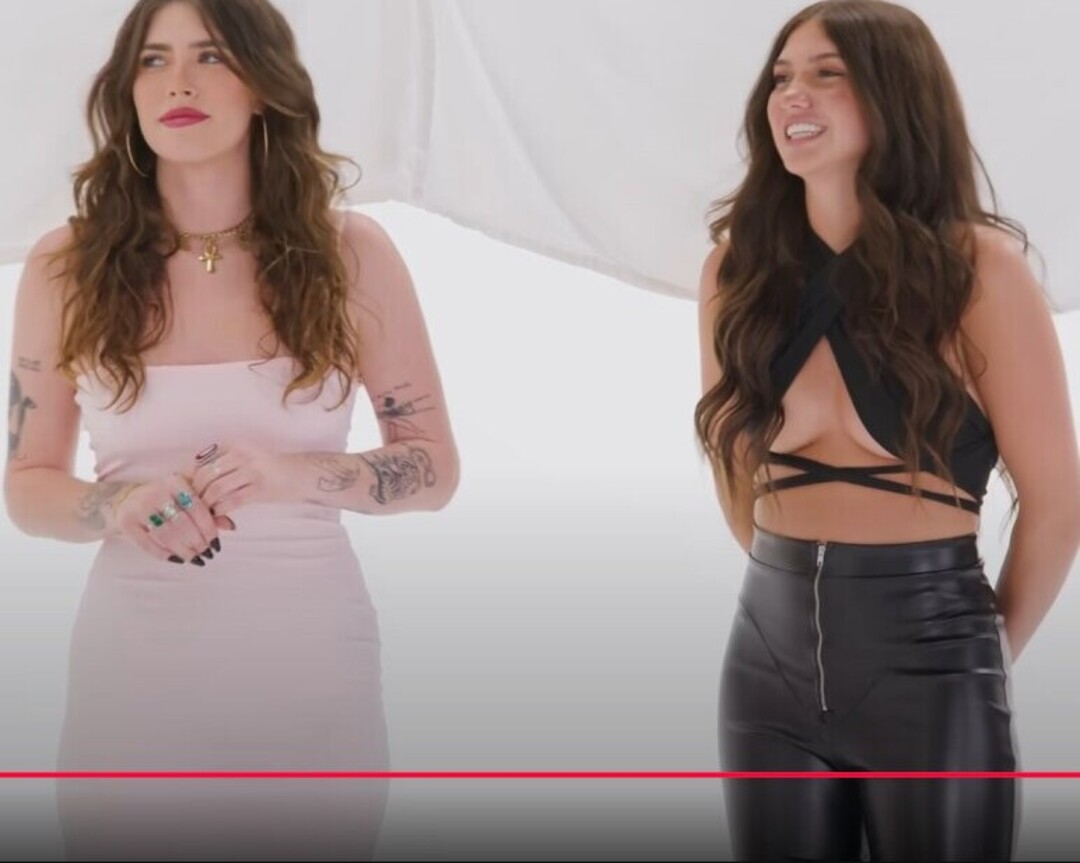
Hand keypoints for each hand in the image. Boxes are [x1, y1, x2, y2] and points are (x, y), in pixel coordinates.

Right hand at [105, 473, 222, 565]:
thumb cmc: (166, 498)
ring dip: (184, 550)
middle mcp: (156, 492)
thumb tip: (231, 526)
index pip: (198, 508)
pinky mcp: (126, 522)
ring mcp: (138, 507)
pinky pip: (148, 544)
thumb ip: (208, 510)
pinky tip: (177, 559)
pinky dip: (164, 554)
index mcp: (175, 482)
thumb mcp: (186, 497)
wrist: (127, 497)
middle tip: (207, 554)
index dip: (209, 529)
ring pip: (167, 535)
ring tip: (195, 558)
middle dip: (198, 543)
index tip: (216, 544)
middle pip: (183, 524)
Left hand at [190, 442, 299, 516]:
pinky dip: (221, 511)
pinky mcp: (261, 487)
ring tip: (207, 513)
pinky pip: (232, 501)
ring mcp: (252, 469)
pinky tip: (221, 516)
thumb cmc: (270, 469)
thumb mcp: (245, 459)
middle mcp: (241, 453)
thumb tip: (192, 482)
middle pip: (205, 475)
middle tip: (193, 508)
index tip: (187, 495)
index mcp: (233, 444)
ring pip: (216, 489)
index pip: (201, 462)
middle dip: (195, 494)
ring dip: (207, 504)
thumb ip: (222, 466)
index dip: (190, 480)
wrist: (302, 474)